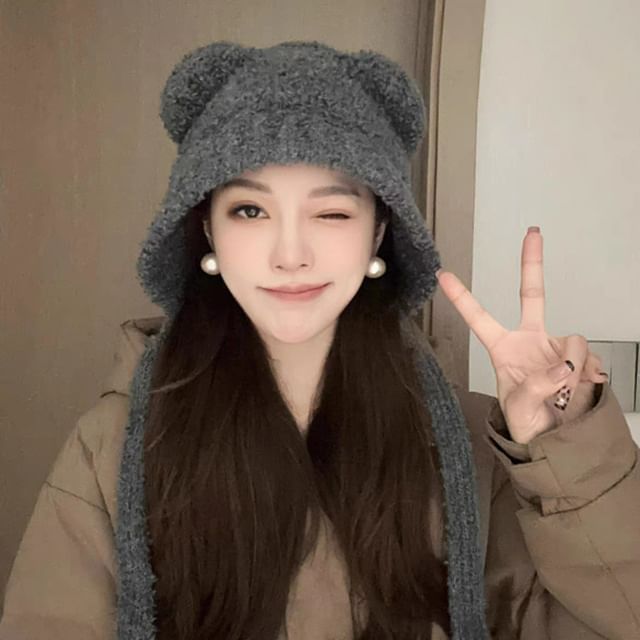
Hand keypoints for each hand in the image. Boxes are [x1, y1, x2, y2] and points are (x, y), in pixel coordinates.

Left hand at [436, 227, 607, 444]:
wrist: (555, 437)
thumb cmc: (525, 423)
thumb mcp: (518, 408)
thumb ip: (535, 386)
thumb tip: (561, 366)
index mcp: (503, 348)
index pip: (479, 317)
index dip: (462, 296)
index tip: (444, 274)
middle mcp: (529, 340)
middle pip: (532, 294)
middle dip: (532, 263)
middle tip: (533, 234)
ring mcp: (556, 347)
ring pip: (573, 340)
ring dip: (574, 367)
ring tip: (564, 393)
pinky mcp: (579, 357)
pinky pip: (590, 356)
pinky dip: (590, 374)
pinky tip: (582, 388)